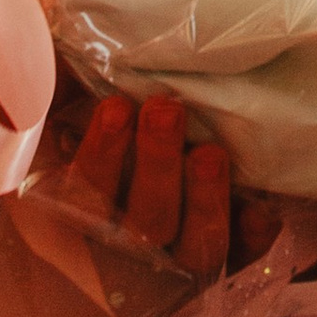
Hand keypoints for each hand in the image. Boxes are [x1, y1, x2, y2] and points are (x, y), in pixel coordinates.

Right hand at [65, 90, 280, 278]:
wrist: (165, 190)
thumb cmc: (112, 140)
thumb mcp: (77, 121)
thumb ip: (65, 92)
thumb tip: (57, 55)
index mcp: (87, 213)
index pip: (87, 198)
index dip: (101, 156)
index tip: (116, 107)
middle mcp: (134, 245)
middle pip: (145, 221)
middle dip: (156, 166)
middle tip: (165, 110)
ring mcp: (183, 260)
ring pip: (195, 247)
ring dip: (204, 200)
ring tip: (209, 153)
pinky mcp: (231, 261)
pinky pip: (243, 258)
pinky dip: (250, 235)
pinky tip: (259, 210)